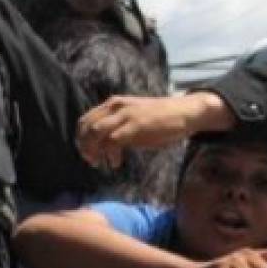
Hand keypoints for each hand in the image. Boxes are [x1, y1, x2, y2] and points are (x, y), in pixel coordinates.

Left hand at [77, 91, 235, 168]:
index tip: (87, 153)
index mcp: (113, 104)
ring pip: (95, 132)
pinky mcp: (135, 126)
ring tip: (101, 163)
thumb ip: (118, 127)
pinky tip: (116, 163)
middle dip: (84, 146)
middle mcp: (116, 106)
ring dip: (93, 151)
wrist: (184, 112)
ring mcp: (125, 115)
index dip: (81, 139)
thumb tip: (104, 145)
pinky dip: (110, 155)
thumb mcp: (134, 118)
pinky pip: (112, 141)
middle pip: (86, 126)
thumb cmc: (161, 119)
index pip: (85, 119)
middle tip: (92, 161)